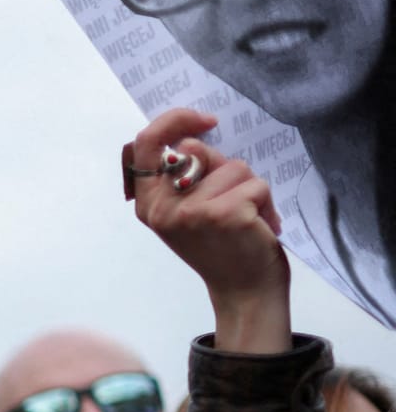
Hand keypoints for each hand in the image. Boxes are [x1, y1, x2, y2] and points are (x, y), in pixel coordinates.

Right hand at [128, 107, 290, 354]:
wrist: (244, 291)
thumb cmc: (222, 246)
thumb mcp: (190, 208)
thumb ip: (187, 174)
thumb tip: (195, 142)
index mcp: (149, 204)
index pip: (146, 145)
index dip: (173, 121)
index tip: (205, 121)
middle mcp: (162, 209)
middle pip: (199, 151)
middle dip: (224, 168)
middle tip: (230, 201)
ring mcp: (191, 212)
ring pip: (235, 167)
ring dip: (251, 189)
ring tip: (248, 219)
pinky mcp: (224, 214)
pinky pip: (256, 185)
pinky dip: (266, 204)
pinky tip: (260, 228)